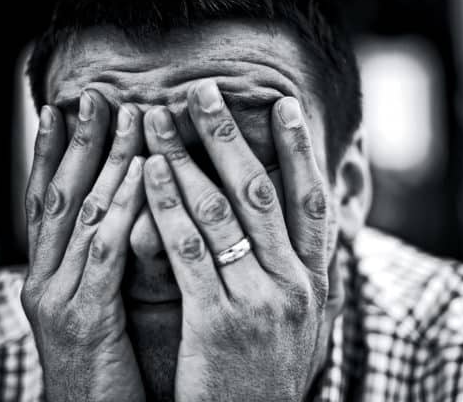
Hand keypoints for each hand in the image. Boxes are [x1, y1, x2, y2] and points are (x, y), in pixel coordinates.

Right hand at [21, 90, 145, 400]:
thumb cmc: (105, 373)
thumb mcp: (98, 313)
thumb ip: (105, 270)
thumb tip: (132, 223)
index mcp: (47, 280)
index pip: (48, 204)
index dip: (52, 155)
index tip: (64, 109)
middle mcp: (44, 282)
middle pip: (61, 197)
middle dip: (80, 143)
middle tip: (97, 95)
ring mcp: (59, 299)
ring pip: (84, 216)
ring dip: (107, 162)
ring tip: (129, 117)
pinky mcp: (85, 320)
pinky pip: (107, 253)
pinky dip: (124, 209)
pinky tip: (144, 174)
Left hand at [142, 80, 330, 400]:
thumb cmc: (264, 380)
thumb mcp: (298, 328)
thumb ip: (298, 278)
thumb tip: (299, 233)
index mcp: (315, 285)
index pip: (312, 203)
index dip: (300, 151)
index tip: (285, 107)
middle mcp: (294, 286)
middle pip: (261, 192)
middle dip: (230, 135)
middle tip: (204, 91)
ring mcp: (259, 303)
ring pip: (220, 212)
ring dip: (185, 159)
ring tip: (157, 121)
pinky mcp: (218, 322)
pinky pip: (189, 251)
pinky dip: (166, 206)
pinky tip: (147, 174)